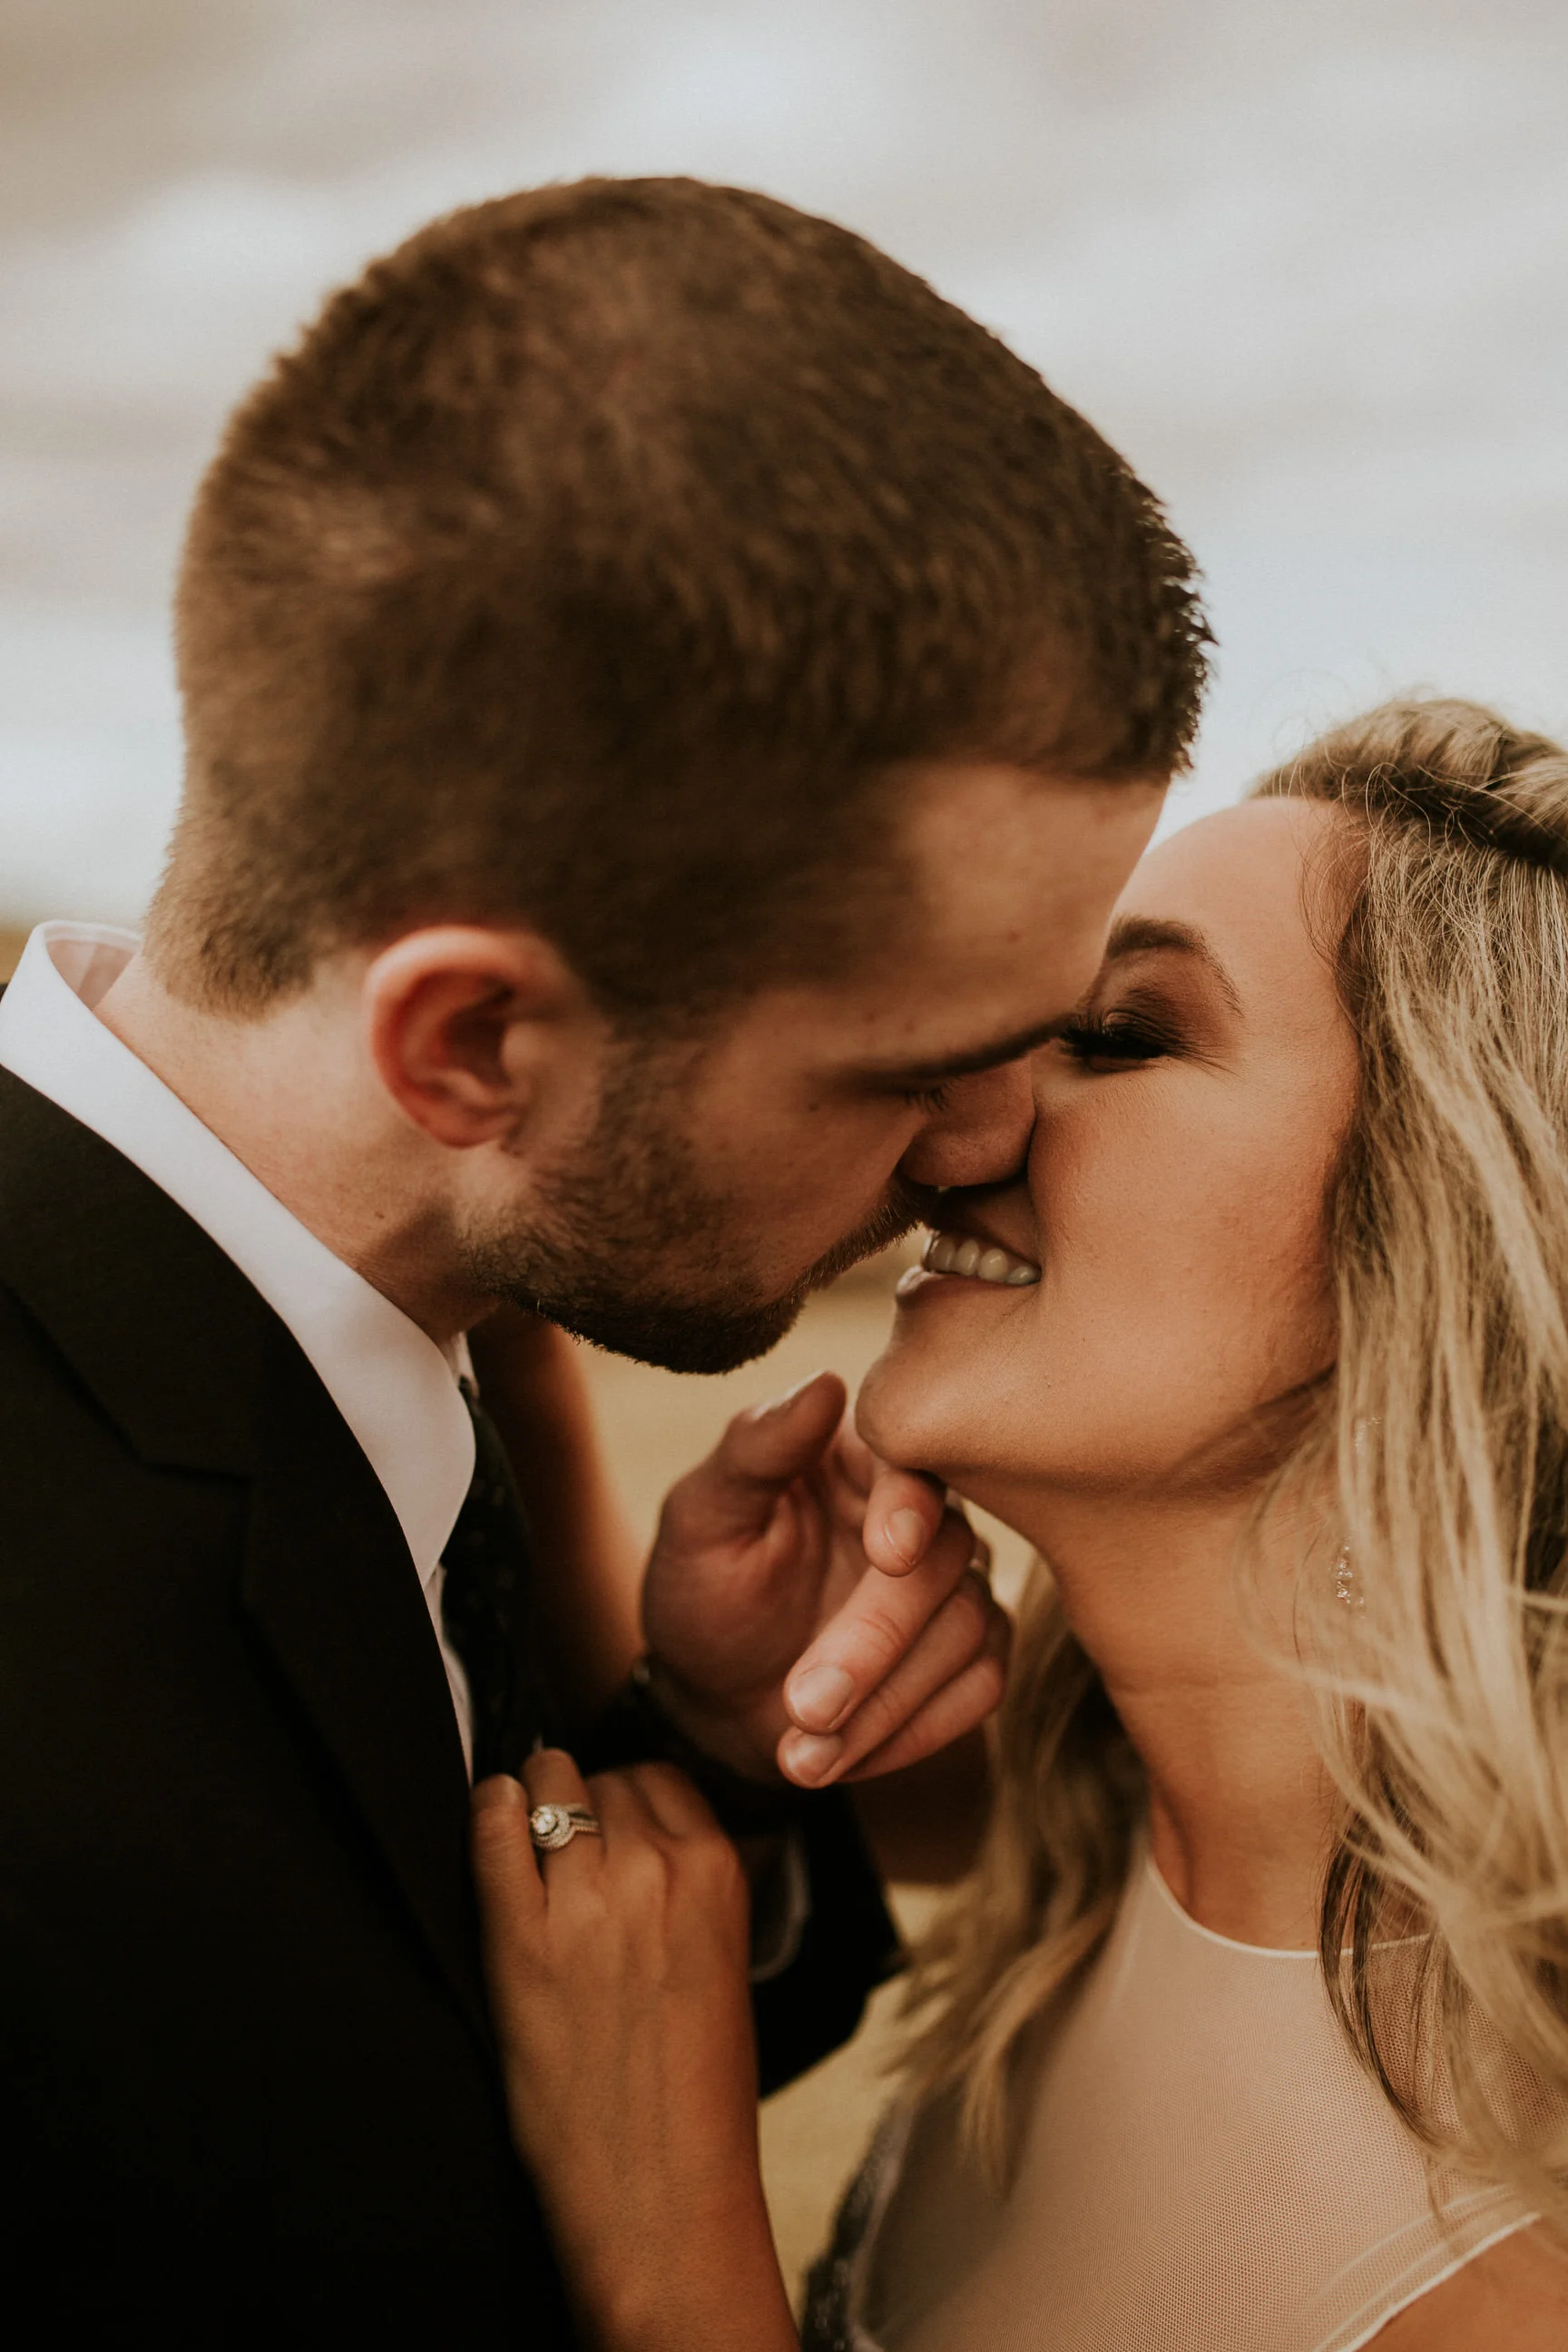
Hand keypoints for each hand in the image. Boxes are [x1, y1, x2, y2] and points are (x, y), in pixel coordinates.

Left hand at [472, 1754, 796, 2351]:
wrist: (661, 2192)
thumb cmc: (694, 2093)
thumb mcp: (722, 1961)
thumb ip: (687, 1886)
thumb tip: (635, 1833)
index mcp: (717, 1873)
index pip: (657, 1778)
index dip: (623, 1799)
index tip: (605, 1823)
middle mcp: (656, 1871)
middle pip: (601, 1777)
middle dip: (579, 1803)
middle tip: (562, 1848)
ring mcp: (586, 1902)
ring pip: (548, 1786)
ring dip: (533, 1804)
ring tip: (524, 1842)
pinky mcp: (521, 1941)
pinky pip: (494, 1830)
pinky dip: (488, 1815)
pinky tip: (489, 1825)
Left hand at [641, 1371, 1010, 1788]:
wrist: (713, 1694)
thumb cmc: (702, 1592)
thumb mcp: (702, 1519)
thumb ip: (756, 1450)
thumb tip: (824, 1382)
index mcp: (859, 1459)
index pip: (911, 1466)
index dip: (908, 1508)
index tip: (886, 1553)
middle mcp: (921, 1513)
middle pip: (942, 1564)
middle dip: (872, 1646)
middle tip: (802, 1708)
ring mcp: (953, 1584)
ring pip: (968, 1633)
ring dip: (885, 1707)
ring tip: (801, 1755)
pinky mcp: (970, 1651)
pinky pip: (981, 1688)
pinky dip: (915, 1733)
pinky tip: (844, 1758)